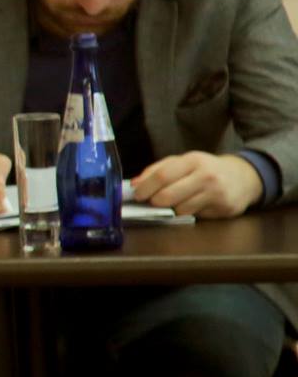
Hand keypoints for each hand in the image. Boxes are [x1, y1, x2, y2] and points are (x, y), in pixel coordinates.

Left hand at [131, 151, 262, 217]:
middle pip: (168, 195)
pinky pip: (195, 216)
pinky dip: (187, 213)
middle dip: (154, 202)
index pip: (162, 175)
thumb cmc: (206, 169)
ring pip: (180, 209)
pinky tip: (192, 205)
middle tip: (151, 202)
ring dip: (171, 209)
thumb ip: (157, 170)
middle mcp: (206, 176)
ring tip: (175, 202)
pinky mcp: (224, 208)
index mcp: (193, 160)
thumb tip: (134, 184)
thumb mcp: (183, 162)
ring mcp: (216, 193)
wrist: (244, 177)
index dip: (145, 188)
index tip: (137, 195)